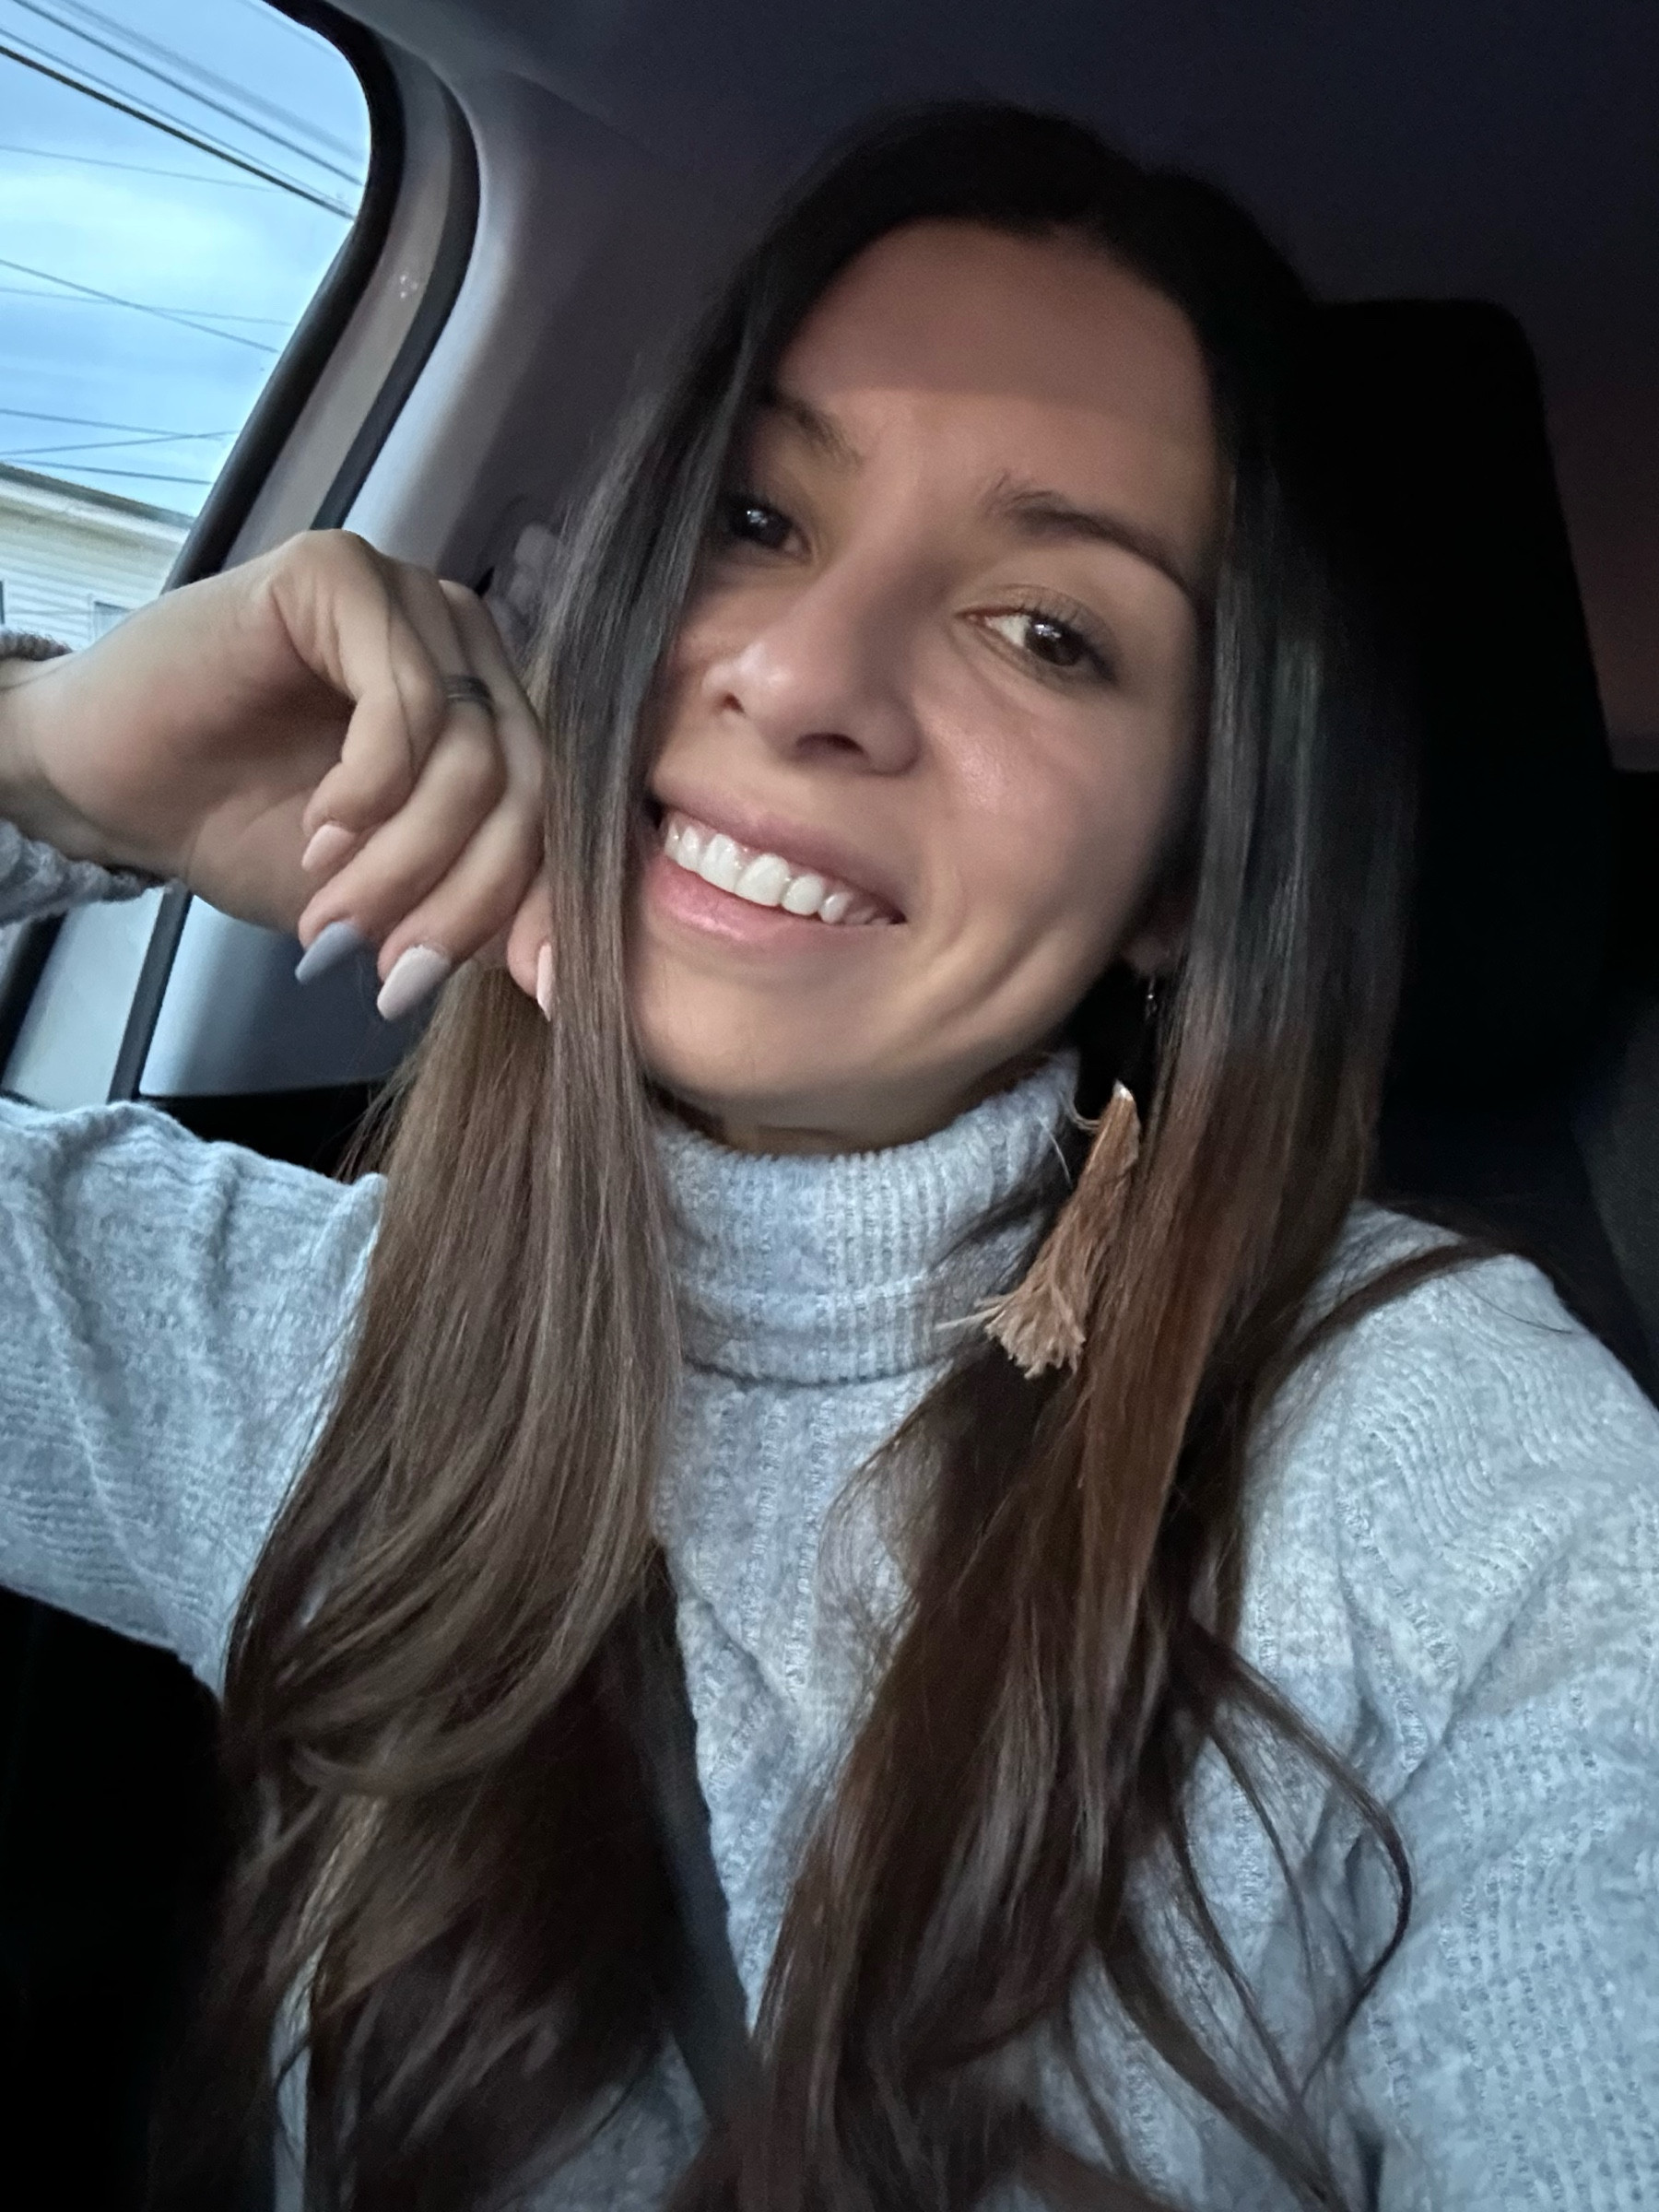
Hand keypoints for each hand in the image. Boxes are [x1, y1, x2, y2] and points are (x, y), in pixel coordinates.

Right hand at [0, 531, 551, 1014]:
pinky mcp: (341, 574)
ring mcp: (409, 599)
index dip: (533, 906)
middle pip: (525, 786)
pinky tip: (321, 831)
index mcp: (493, 709)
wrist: (109, 784)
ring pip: (470, 752)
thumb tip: (556, 971)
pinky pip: (403, 699)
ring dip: (406, 859)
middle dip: (462, 897)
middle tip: (395, 969)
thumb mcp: (384, 896)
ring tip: (335, 912)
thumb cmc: (244, 827)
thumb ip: (471, 912)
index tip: (519, 990)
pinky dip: (371, 788)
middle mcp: (467, 643)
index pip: (556, 811)